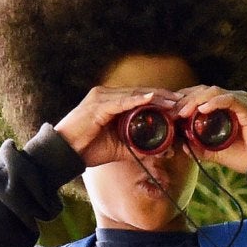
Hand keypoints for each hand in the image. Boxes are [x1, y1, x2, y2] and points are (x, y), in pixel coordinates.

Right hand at [52, 84, 184, 169]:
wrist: (63, 153)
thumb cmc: (87, 150)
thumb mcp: (118, 148)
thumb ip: (137, 147)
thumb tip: (160, 152)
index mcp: (110, 102)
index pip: (139, 97)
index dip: (159, 100)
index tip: (178, 105)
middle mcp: (105, 95)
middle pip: (140, 92)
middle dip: (162, 96)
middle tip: (182, 100)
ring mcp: (100, 97)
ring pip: (134, 94)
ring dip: (155, 97)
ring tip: (174, 100)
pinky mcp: (97, 105)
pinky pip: (122, 101)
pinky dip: (138, 100)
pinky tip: (153, 99)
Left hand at [174, 85, 246, 175]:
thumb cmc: (242, 157)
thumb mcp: (214, 152)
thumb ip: (198, 147)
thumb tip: (181, 145)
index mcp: (223, 106)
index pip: (198, 95)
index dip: (182, 101)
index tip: (169, 113)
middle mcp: (231, 99)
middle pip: (202, 90)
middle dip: (184, 100)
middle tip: (172, 113)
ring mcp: (239, 100)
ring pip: (212, 91)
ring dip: (195, 100)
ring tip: (183, 112)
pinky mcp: (246, 106)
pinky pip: (227, 99)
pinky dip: (213, 102)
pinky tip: (201, 110)